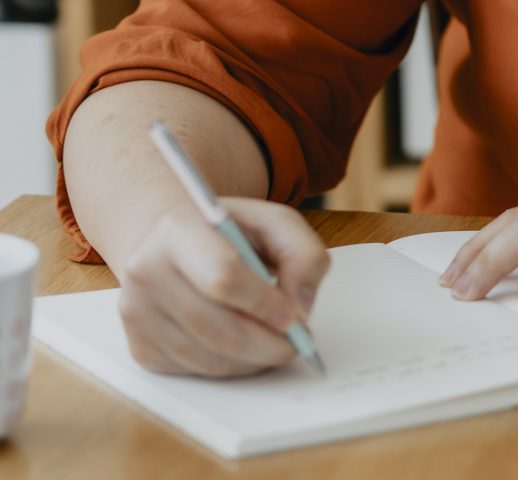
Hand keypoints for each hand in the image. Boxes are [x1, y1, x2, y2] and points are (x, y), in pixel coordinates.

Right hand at [115, 198, 329, 377]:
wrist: (173, 244)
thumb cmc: (229, 233)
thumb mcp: (276, 223)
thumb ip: (303, 255)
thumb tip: (301, 307)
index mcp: (178, 229)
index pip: (222, 277)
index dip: (264, 303)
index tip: (294, 317)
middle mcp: (146, 271)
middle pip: (216, 327)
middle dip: (266, 343)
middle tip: (297, 342)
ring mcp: (137, 312)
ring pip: (207, 357)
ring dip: (253, 360)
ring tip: (276, 343)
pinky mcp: (140, 346)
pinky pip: (194, 371)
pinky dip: (231, 367)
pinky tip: (246, 347)